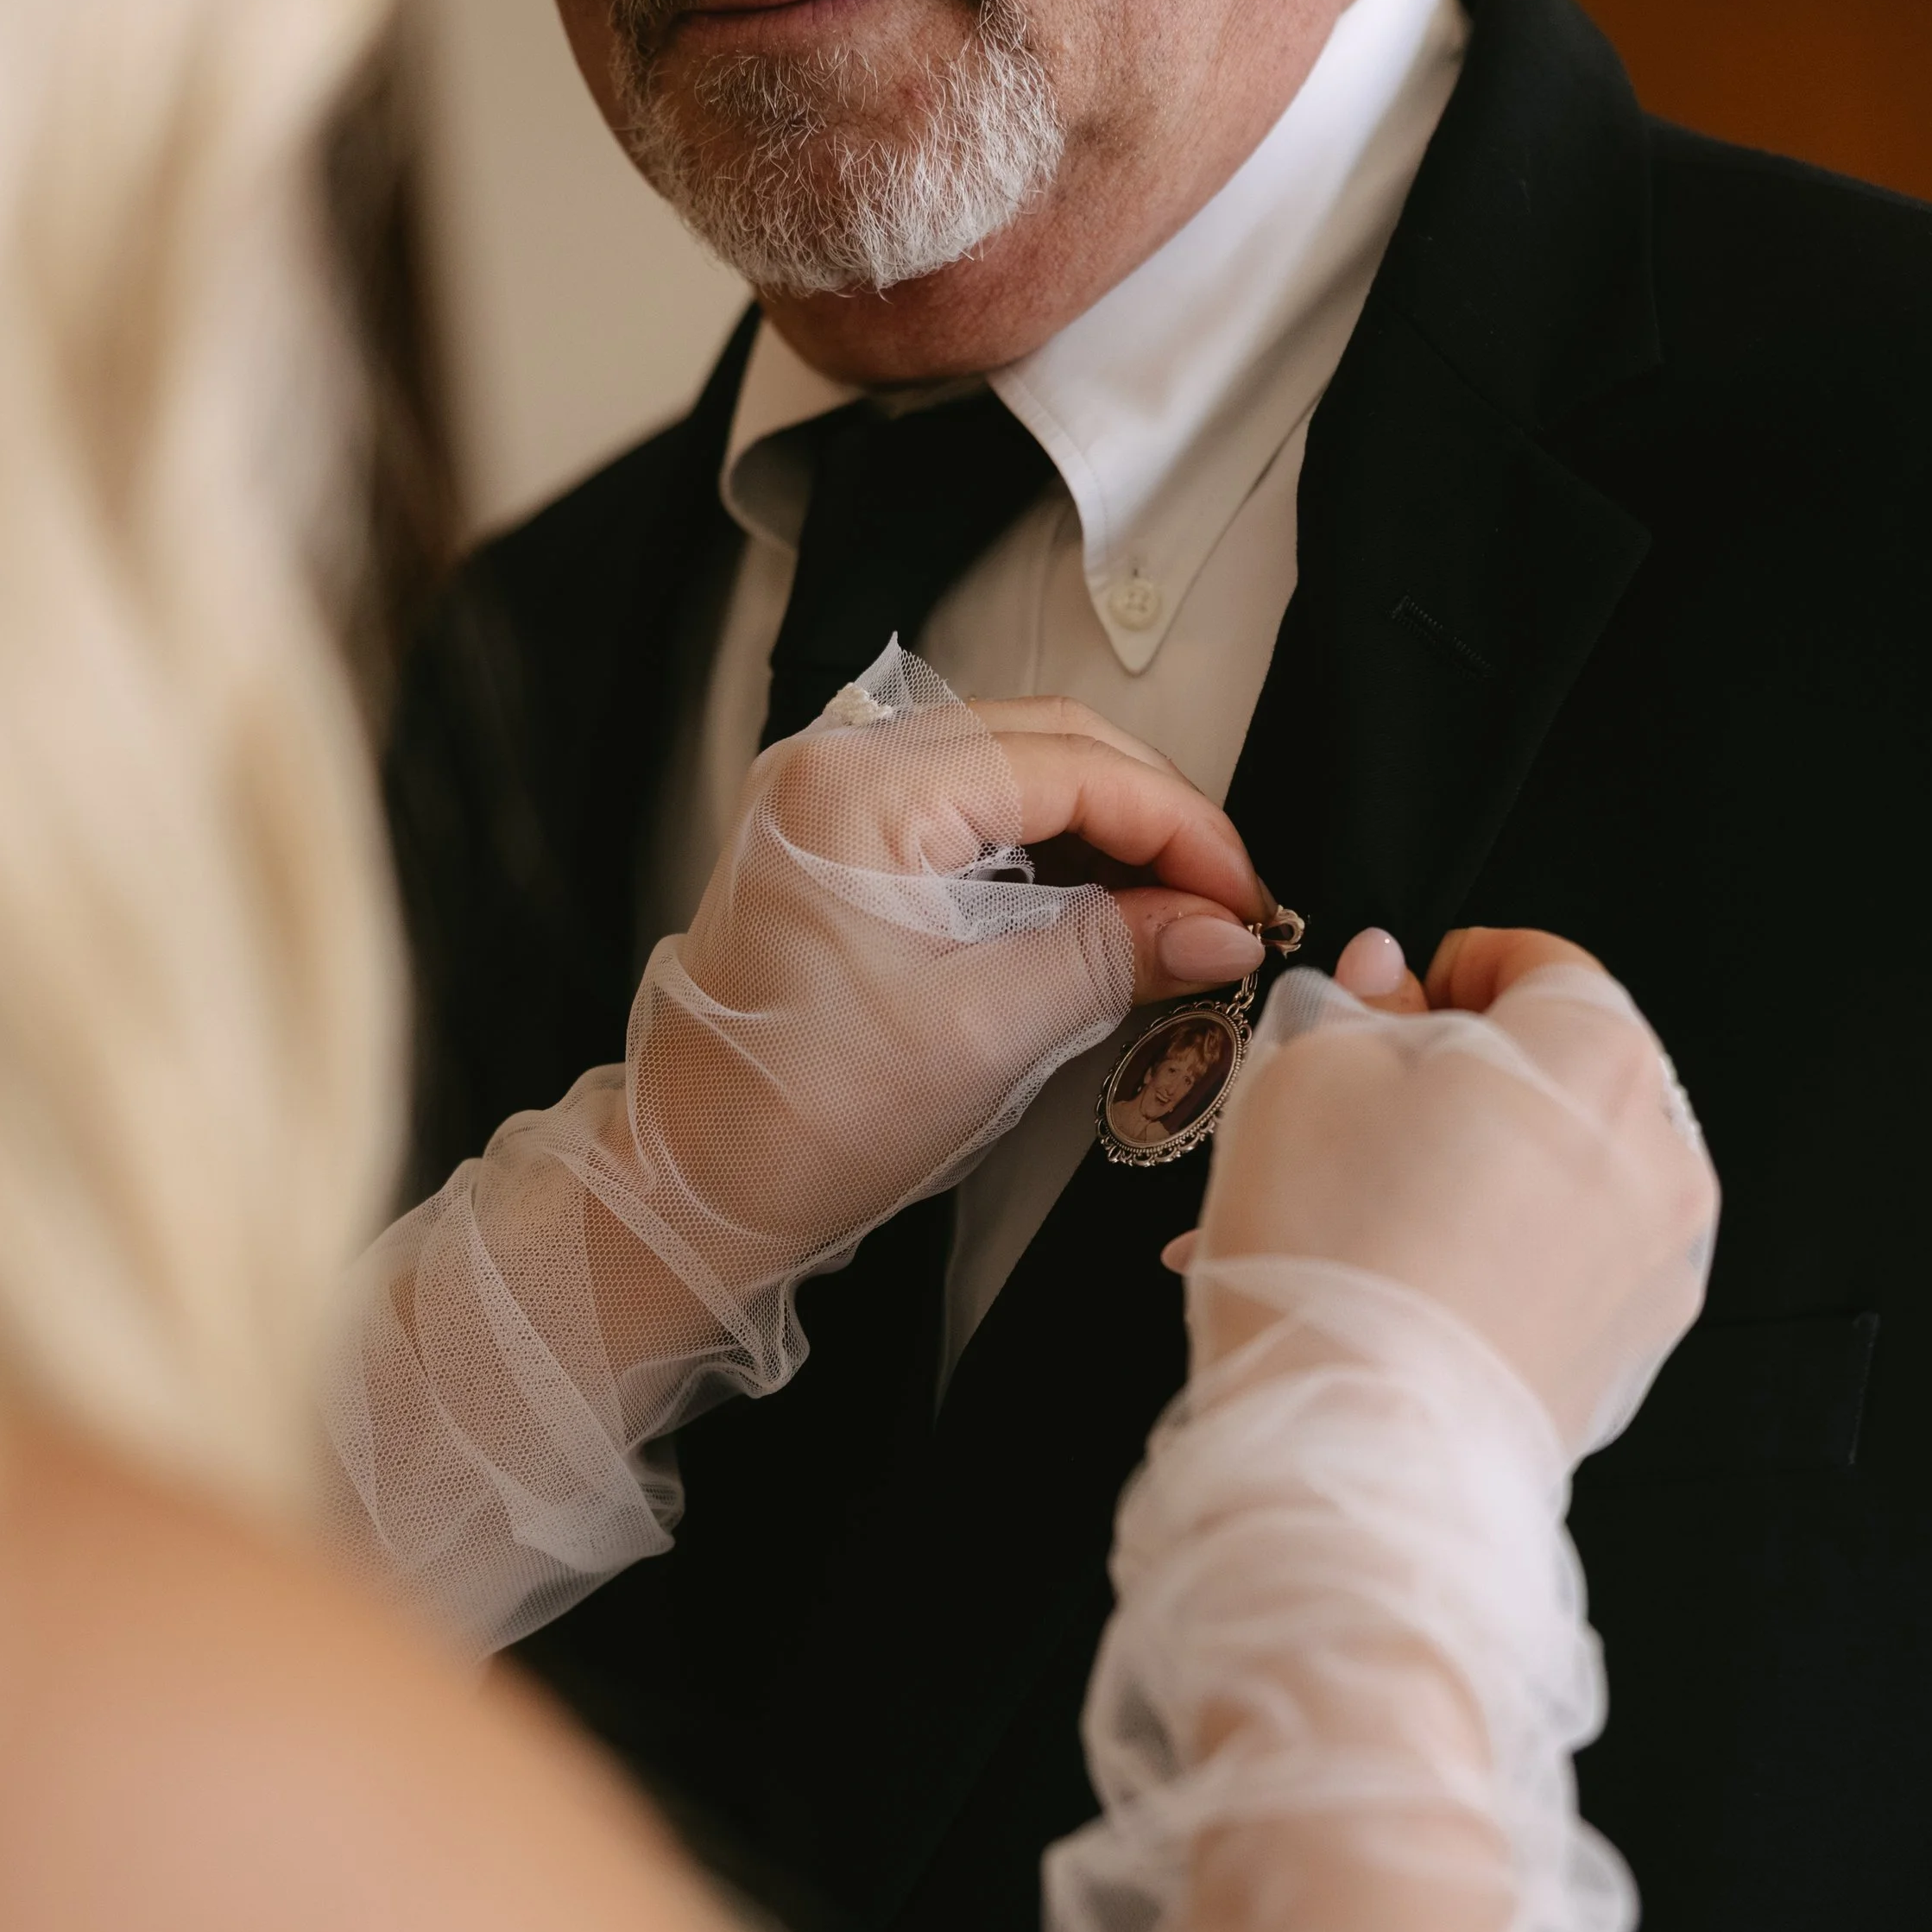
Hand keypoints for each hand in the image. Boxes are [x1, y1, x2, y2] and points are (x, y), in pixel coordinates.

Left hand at [631, 669, 1276, 1269]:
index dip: (1178, 824)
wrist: (691, 1186)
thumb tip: (1218, 928)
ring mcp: (826, 803)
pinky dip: (1045, 856)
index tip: (1241, 895)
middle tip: (1222, 900)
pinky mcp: (832, 850)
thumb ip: (1113, 958)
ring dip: (1104, 832)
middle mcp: (833, 767)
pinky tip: (1099, 908)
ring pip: (1011, 774)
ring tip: (1174, 908)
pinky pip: (965, 817)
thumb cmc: (801, 1120)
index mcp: (859, 790)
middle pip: (1044, 744)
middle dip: (1151, 818)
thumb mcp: (985, 1033)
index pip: (1066, 763)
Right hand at [1175, 925, 1718, 1456]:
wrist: (1358, 1447)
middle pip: (1550, 1078)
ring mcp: (1652, 1267)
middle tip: (1347, 1120)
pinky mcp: (1622, 1356)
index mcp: (1598, 1050)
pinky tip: (1379, 1287)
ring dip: (1452, 1181)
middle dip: (1447, 1089)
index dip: (1441, 973)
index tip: (1380, 1006)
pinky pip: (1546, 1275)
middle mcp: (1658, 1153)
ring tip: (1339, 1220)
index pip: (1534, 961)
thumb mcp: (1308, 1067)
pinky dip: (1475, 1265)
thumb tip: (1381, 982)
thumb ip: (1357, 1005)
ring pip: (1545, 1182)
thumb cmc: (1339, 1252)